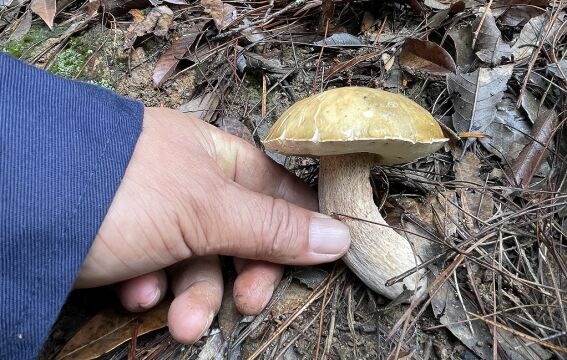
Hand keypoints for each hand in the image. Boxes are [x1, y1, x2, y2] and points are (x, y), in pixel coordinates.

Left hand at [77, 107, 349, 342]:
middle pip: (243, 237)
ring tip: (179, 321)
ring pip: (200, 263)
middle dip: (242, 276)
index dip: (298, 227)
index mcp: (217, 159)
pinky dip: (151, 289)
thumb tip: (340, 237)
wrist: (26, 207)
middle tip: (244, 305)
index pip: (277, 192)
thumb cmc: (128, 190)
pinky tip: (133, 293)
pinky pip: (159, 272)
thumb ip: (273, 227)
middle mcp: (193, 184)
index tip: (316, 261)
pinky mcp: (130, 243)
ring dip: (192, 296)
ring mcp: (161, 215)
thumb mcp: (207, 209)